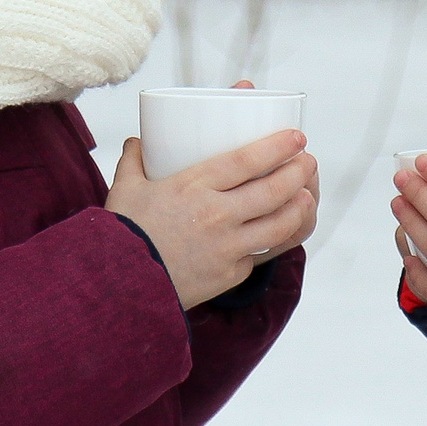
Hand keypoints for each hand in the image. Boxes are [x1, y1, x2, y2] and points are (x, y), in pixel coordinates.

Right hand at [107, 117, 317, 309]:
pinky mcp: (230, 274)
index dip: (278, 147)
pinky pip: (259, 255)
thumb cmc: (122, 234)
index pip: (248, 160)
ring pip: (279, 225)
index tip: (297, 137)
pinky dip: (273, 242)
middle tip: (307, 161)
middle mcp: (217, 214)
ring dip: (300, 207)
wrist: (118, 288)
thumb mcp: (125, 189)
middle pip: (274, 190)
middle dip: (298, 172)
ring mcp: (227, 247)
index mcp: (193, 186)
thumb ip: (135, 161)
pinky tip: (280, 231)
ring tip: (307, 195)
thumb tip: (138, 142)